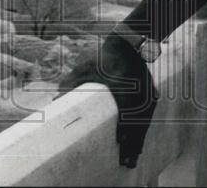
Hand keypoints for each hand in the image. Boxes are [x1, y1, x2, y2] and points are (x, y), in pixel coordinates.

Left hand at [57, 33, 158, 168]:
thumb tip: (54, 100)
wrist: (126, 45)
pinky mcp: (152, 94)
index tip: (120, 141)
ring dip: (138, 141)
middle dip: (133, 143)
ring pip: (144, 121)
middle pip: (137, 120)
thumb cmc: (101, 58)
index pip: (126, 108)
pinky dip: (143, 131)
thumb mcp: (85, 67)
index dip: (125, 126)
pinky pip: (148, 117)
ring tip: (132, 160)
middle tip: (126, 162)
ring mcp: (147, 92)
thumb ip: (70, 83)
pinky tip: (138, 145)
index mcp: (122, 83)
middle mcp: (138, 89)